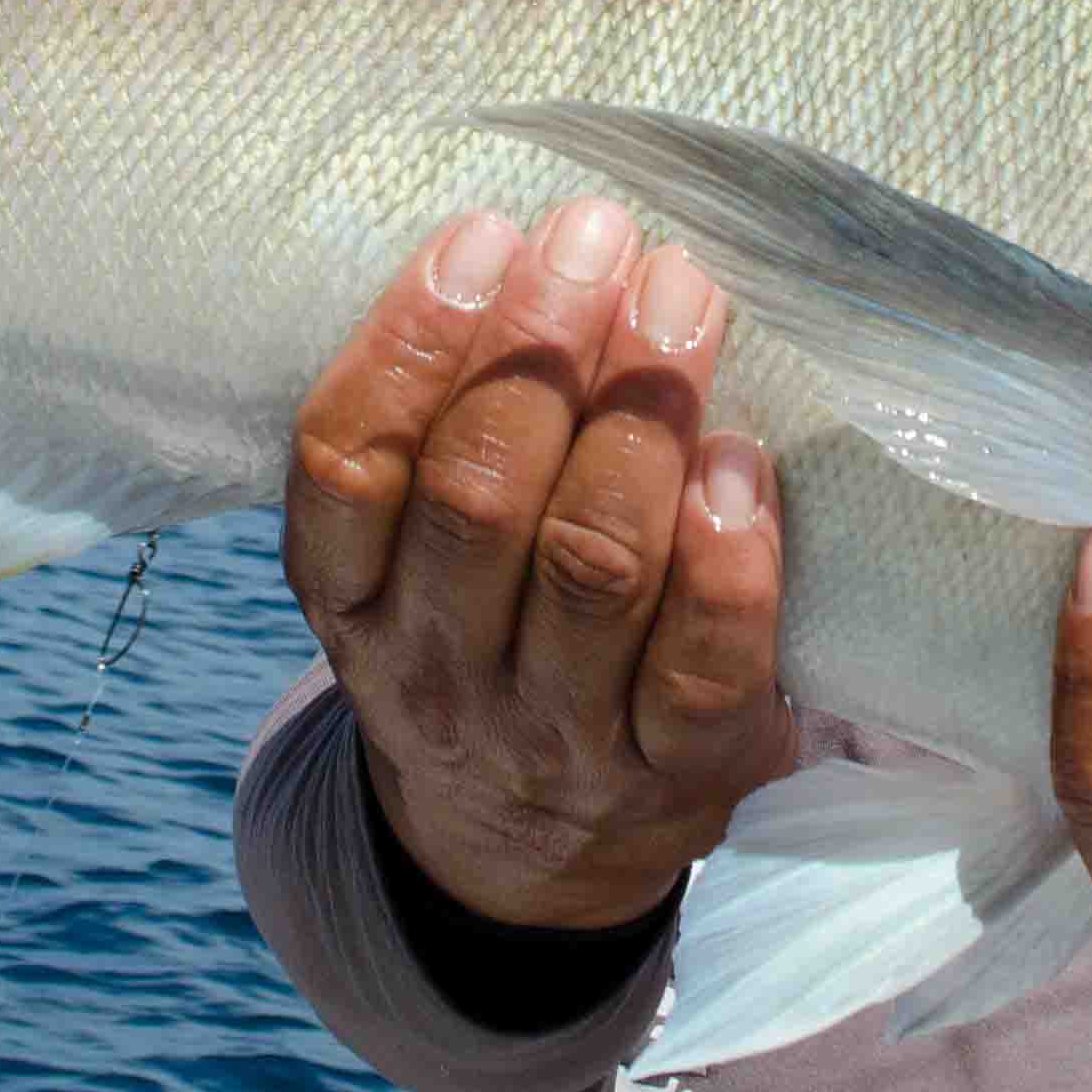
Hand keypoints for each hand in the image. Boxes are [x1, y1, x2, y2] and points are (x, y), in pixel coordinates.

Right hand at [283, 197, 798, 929]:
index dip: (410, 342)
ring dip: (643, 413)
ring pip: (593, 565)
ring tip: (684, 297)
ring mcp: (558, 731)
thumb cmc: (484, 634)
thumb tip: (522, 243)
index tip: (483, 236)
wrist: (530, 856)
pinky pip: (705, 663)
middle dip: (544, 347)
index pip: (347, 464)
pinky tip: (744, 460)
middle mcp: (439, 670)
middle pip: (480, 498)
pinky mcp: (678, 772)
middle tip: (602, 236)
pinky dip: (729, 555)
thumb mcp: (404, 561)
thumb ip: (439, 432)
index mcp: (349, 601)